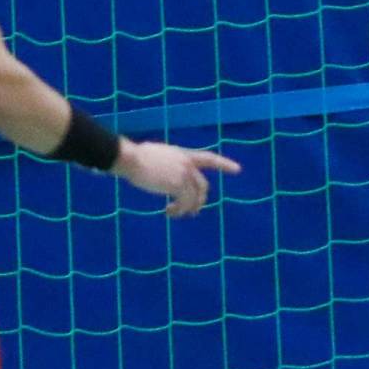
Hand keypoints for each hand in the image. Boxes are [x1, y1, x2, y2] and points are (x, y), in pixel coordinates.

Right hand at [114, 141, 241, 217]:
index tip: (238, 170)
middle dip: (200, 200)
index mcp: (183, 154)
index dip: (224, 164)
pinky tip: (168, 212)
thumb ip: (169, 164)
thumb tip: (167, 178)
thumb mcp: (158, 156)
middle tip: (193, 212)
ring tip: (174, 214)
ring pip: (194, 197)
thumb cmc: (135, 157)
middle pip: (203, 186)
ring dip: (186, 209)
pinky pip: (184, 202)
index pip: (209, 158)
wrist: (130, 158)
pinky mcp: (178, 185)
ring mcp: (184, 174)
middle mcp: (187, 163)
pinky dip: (178, 210)